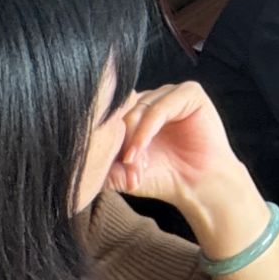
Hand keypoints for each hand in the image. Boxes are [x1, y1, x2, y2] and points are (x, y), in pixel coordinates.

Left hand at [104, 82, 245, 209]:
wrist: (197, 186)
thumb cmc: (162, 177)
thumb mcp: (120, 170)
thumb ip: (100, 158)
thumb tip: (81, 148)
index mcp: (137, 110)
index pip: (111, 110)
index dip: (106, 136)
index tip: (109, 166)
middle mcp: (153, 98)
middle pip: (122, 109)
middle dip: (120, 140)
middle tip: (127, 168)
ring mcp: (171, 93)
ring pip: (138, 108)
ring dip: (133, 139)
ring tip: (136, 164)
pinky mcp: (190, 93)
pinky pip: (158, 108)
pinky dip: (146, 131)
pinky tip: (141, 151)